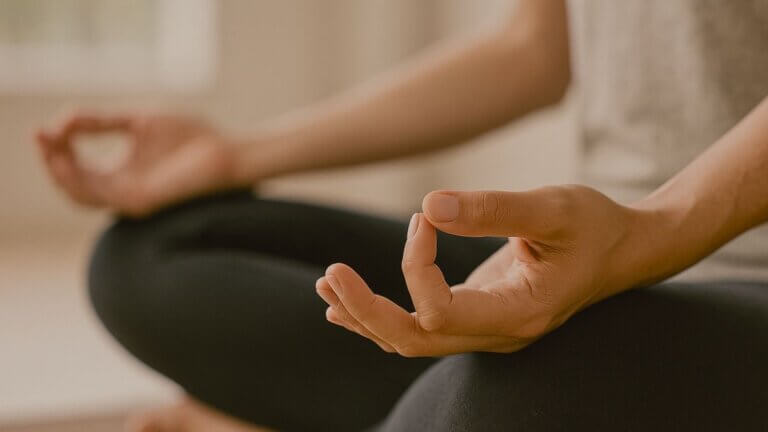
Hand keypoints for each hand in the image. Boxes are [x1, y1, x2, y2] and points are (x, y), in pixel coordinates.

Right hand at [36, 111, 247, 216]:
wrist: (227, 151)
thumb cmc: (192, 136)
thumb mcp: (138, 121)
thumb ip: (101, 121)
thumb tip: (63, 119)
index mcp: (123, 171)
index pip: (79, 167)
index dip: (57, 149)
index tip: (45, 128)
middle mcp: (123, 188)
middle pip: (74, 183)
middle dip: (52, 159)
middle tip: (40, 135)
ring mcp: (131, 198)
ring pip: (81, 194)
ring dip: (60, 171)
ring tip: (48, 146)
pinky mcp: (141, 201)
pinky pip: (100, 196)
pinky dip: (79, 179)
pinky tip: (68, 159)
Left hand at [316, 185, 642, 355]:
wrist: (623, 250)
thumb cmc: (595, 225)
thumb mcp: (553, 207)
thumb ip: (494, 209)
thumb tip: (429, 206)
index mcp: (520, 312)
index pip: (441, 313)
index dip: (416, 267)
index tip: (424, 217)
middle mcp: (499, 332)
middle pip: (415, 340)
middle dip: (366, 309)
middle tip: (330, 274)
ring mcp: (488, 329)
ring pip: (413, 341)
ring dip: (366, 316)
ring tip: (327, 285)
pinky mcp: (478, 315)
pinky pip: (422, 329)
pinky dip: (381, 318)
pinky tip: (346, 307)